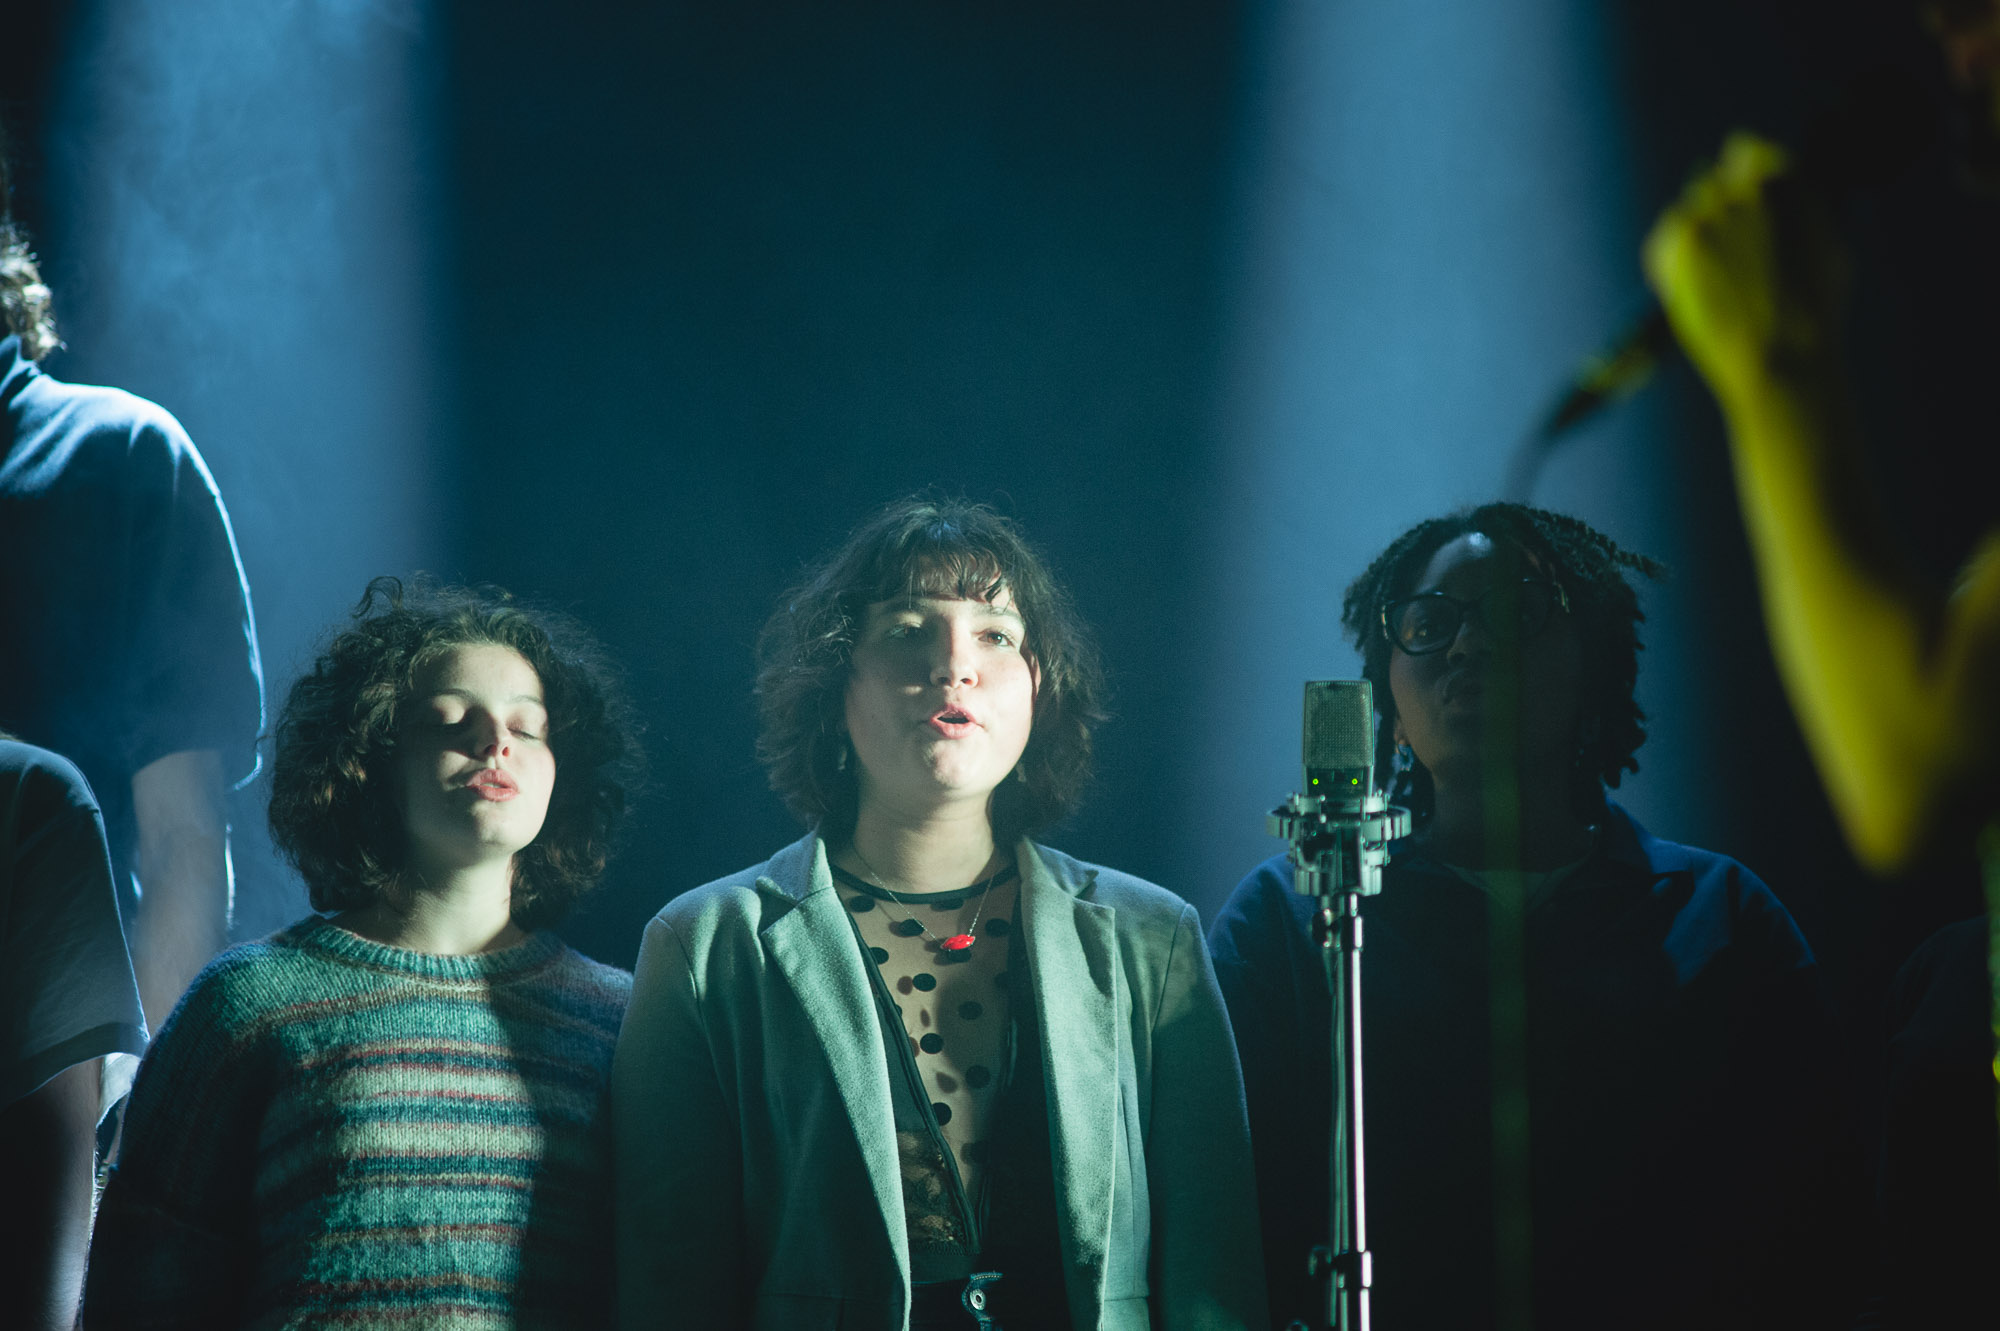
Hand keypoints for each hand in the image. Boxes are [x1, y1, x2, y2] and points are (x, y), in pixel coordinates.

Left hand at [1642, 133, 1848, 409]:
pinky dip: (1672, 257)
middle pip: (1712, 183)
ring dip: (1697, 235)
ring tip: (1719, 276)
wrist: (1781, 355)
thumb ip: (1800, 206)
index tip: (1739, 194)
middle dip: (1719, 209)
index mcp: (1785, 180)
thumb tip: (1782, 188)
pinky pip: (1663, 240)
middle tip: (1732, 251)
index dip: (1742, 173)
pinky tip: (1694, 284)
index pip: (1745, 150)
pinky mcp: (1677, 246)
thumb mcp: (1827, 244)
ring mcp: (1706, 215)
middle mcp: (1742, 188)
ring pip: (1687, 211)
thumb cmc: (1814, 310)